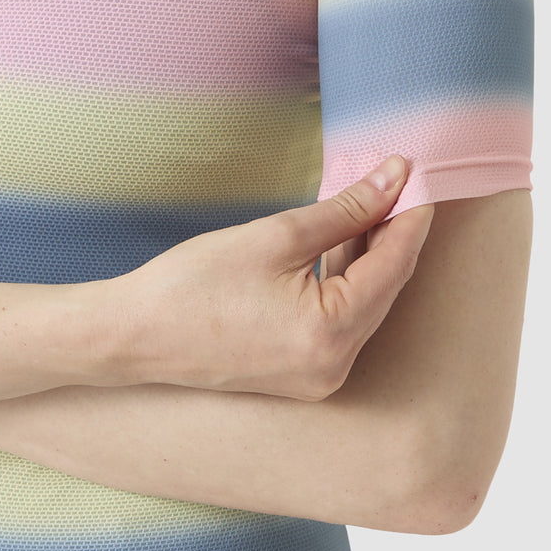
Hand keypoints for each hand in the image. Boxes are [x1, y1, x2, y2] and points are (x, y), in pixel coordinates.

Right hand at [113, 156, 433, 400]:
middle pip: (384, 287)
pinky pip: (340, 322)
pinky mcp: (302, 375)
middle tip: (394, 179)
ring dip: (368, 255)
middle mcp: (335, 366)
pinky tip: (342, 243)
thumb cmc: (193, 285)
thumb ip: (344, 209)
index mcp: (331, 334)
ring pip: (364, 305)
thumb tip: (392, 180)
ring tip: (369, 202)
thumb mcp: (276, 236)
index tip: (415, 173)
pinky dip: (344, 283)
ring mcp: (319, 377)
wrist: (134, 335)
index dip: (409, 214)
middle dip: (391, 231)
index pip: (394, 265)